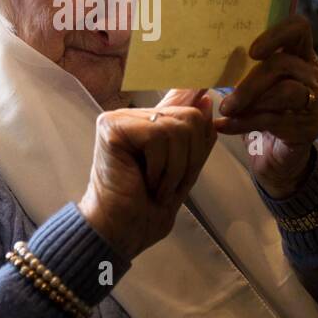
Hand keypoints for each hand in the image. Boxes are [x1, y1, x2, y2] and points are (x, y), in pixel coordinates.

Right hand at [78, 88, 216, 259]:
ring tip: (157, 187)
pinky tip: (144, 182)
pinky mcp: (111, 127)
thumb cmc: (148, 207)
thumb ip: (195, 137)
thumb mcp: (185, 170)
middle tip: (171, 185)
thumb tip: (207, 100)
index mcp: (151, 123)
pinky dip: (159, 167)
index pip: (184, 95)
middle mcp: (134, 115)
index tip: (206, 86)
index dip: (198, 90)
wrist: (121, 232)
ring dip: (174, 169)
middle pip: (191, 117)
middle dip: (191, 159)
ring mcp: (120, 119)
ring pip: (177, 128)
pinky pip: (156, 136)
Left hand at [214, 15, 317, 197]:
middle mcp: (314, 76)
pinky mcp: (308, 127)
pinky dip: (243, 123)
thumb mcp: (256, 86)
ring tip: (226, 110)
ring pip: (285, 91)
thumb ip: (245, 68)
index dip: (276, 34)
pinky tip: (222, 126)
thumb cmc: (263, 113)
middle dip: (249, 81)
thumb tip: (210, 54)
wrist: (278, 157)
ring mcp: (315, 102)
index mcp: (302, 56)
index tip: (252, 51)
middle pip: (283, 64)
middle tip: (225, 99)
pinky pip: (274, 119)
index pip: (299, 28)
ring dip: (249, 100)